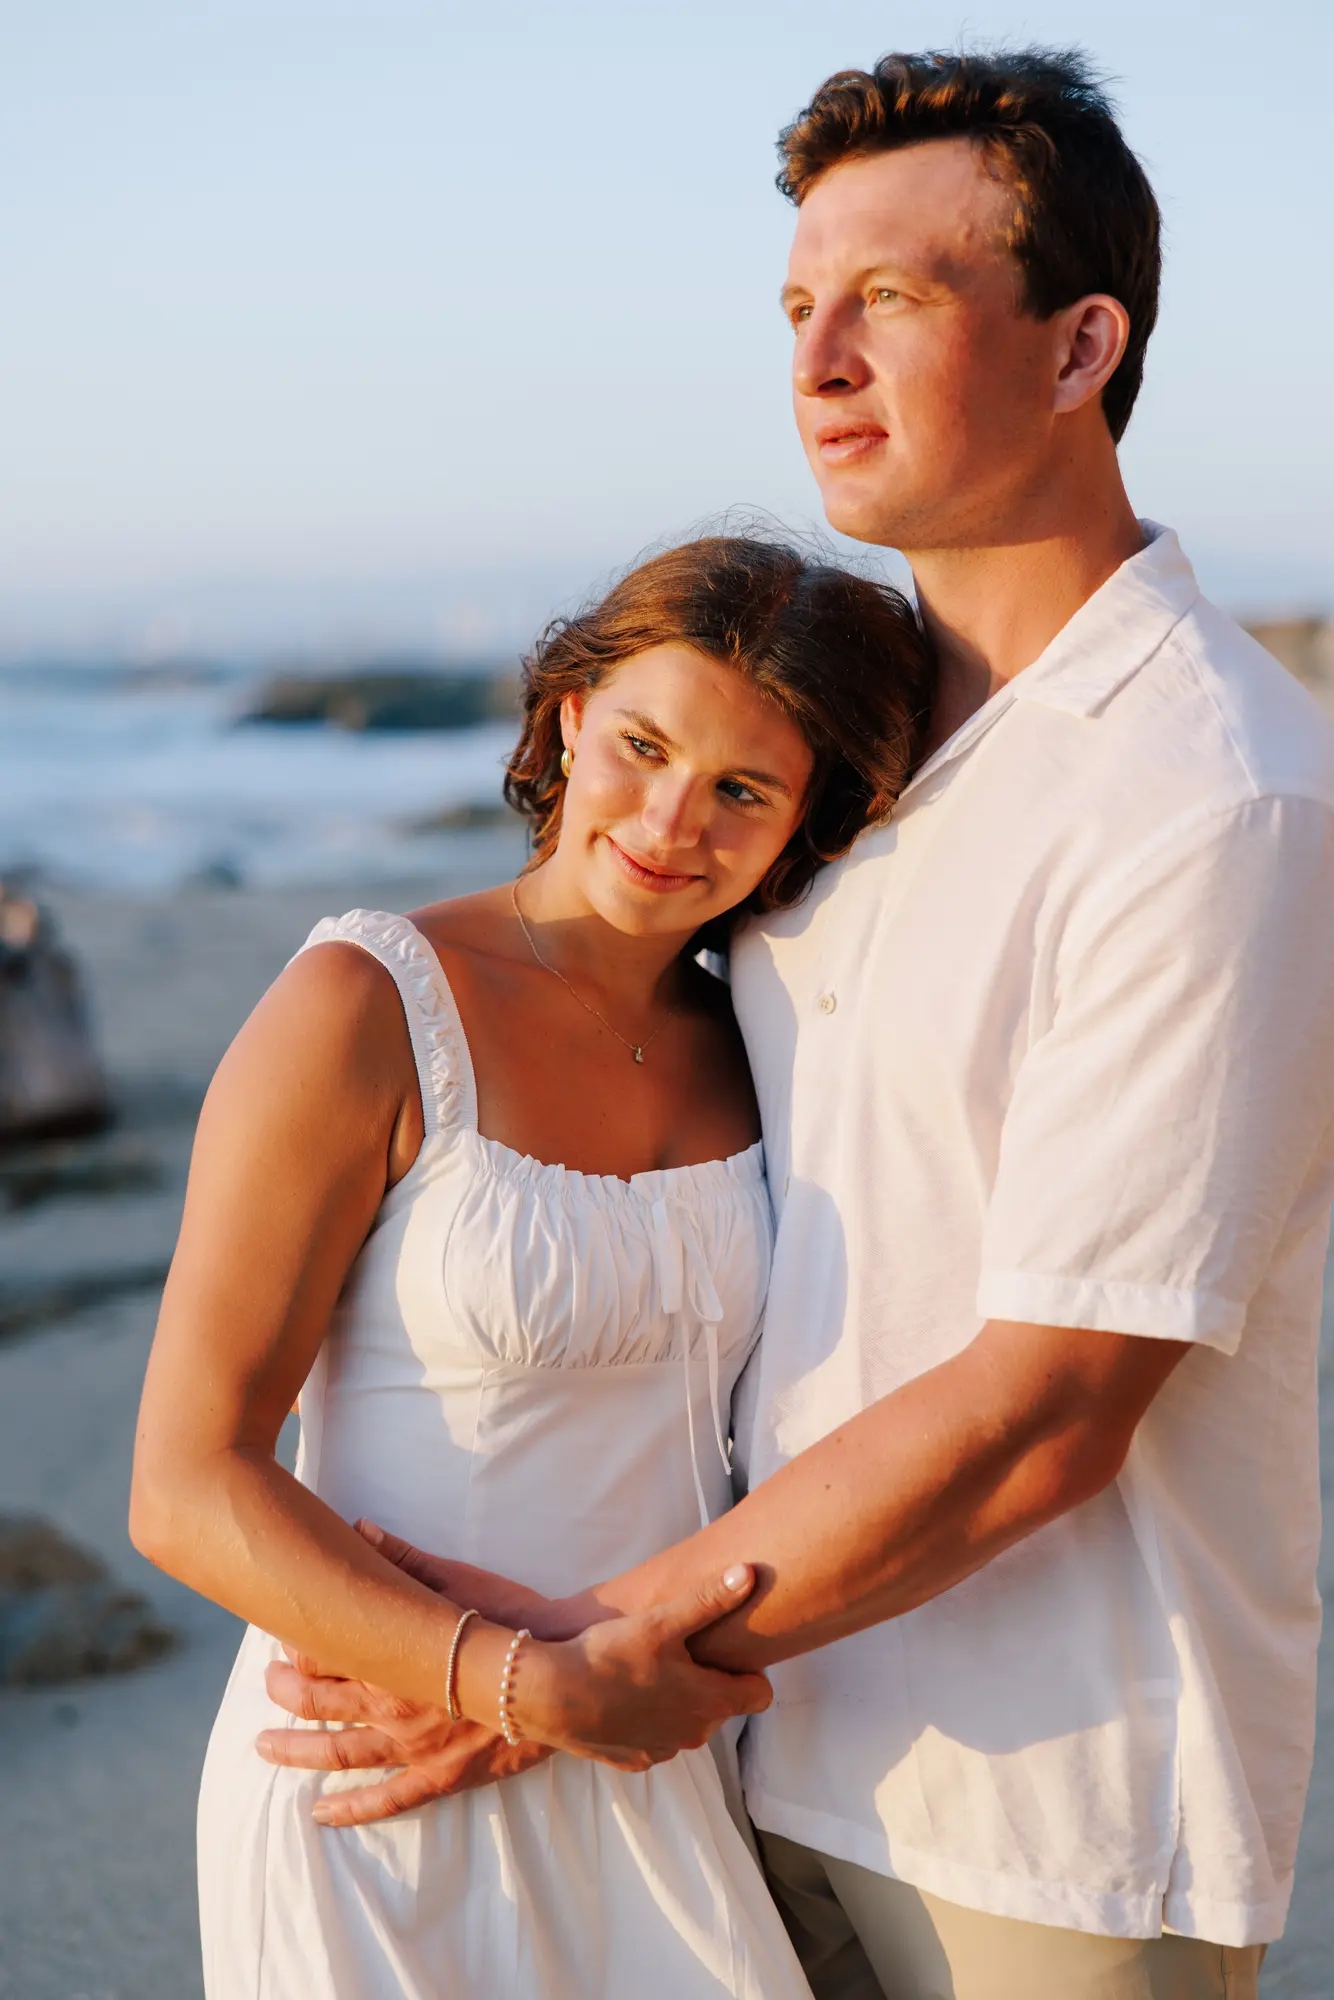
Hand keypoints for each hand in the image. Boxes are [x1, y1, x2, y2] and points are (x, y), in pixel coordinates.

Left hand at [254, 1519, 563, 1825]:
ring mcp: (412, 1746)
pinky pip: (387, 1800)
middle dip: (286, 1691)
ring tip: (263, 1746)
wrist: (559, 1671)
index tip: (284, 1633)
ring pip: (338, 1753)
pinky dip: (350, 1810)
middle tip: (266, 1683)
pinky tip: (318, 1813)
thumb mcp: (456, 1579)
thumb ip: (404, 1558)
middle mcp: (390, 1704)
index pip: (323, 1651)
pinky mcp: (441, 1775)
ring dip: (296, 1750)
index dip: (298, 1643)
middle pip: (318, 1701)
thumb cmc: (511, 1617)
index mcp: (389, 1654)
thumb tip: (358, 1528)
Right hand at [515, 1566, 772, 1770]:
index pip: (760, 1695)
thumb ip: (710, 1600)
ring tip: (649, 1671)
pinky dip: (648, 1720)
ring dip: (678, 1702)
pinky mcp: (632, 1761)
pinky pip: (655, 1739)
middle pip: (721, 1708)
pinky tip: (626, 1695)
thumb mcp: (662, 1621)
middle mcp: (693, 1736)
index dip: (747, 1670)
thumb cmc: (611, 1655)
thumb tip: (751, 1574)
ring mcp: (662, 1751)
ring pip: (687, 1724)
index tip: (722, 1649)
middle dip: (709, 1683)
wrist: (551, 1696)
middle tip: (680, 1653)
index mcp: (710, 1703)